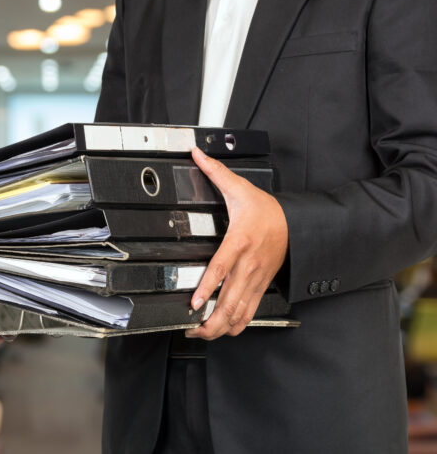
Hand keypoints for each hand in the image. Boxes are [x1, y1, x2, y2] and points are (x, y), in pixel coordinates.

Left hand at [185, 147, 287, 339]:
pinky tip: (223, 329)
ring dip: (220, 327)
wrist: (297, 224)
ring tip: (201, 333)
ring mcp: (256, 279)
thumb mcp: (240, 188)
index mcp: (239, 242)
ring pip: (240, 312)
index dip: (207, 289)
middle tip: (190, 328)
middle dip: (210, 321)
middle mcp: (247, 265)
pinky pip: (250, 312)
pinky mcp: (262, 286)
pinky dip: (237, 324)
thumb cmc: (267, 210)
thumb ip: (216, 172)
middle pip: (229, 301)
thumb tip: (197, 154)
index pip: (220, 269)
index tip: (194, 303)